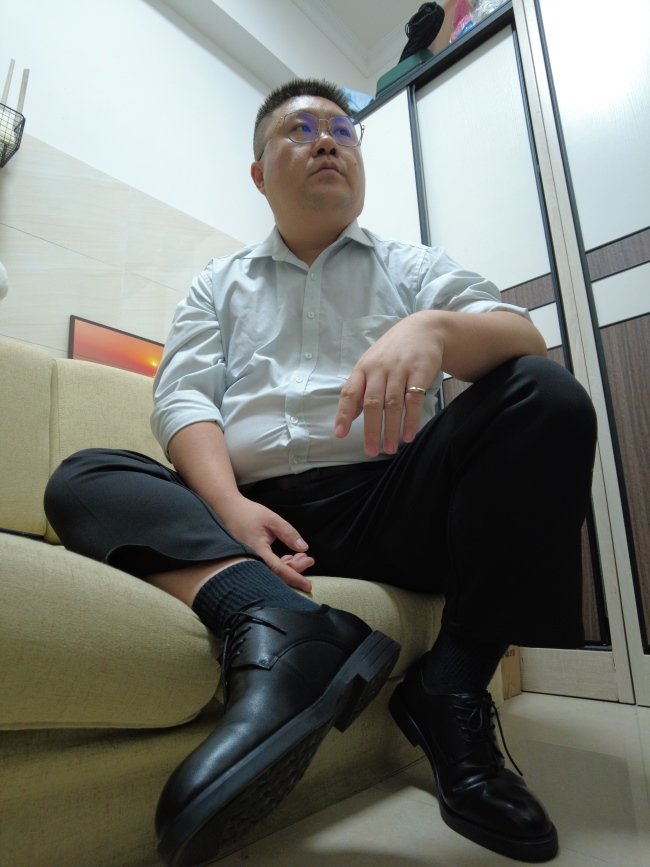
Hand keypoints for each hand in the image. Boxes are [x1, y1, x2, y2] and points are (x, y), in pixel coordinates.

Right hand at [220, 496, 313, 591]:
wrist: (228, 510)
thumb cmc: (248, 513)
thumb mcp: (272, 519)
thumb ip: (288, 533)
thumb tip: (303, 548)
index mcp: (256, 550)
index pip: (278, 569)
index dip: (295, 578)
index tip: (308, 586)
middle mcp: (251, 560)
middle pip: (276, 573)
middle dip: (295, 569)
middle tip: (309, 560)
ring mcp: (249, 561)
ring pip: (272, 571)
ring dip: (289, 566)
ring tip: (303, 557)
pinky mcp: (251, 559)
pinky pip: (267, 567)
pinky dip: (280, 564)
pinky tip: (290, 557)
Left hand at [334, 312, 443, 456]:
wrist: (424, 329)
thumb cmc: (392, 352)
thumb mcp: (371, 366)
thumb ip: (359, 391)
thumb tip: (347, 418)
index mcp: (363, 368)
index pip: (350, 393)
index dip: (343, 414)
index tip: (340, 434)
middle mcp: (379, 368)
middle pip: (372, 403)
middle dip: (371, 430)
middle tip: (371, 451)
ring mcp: (400, 369)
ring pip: (393, 403)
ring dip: (391, 428)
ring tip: (390, 449)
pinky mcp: (420, 371)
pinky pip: (414, 399)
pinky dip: (411, 419)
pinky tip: (409, 434)